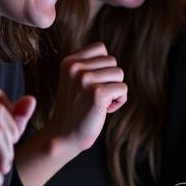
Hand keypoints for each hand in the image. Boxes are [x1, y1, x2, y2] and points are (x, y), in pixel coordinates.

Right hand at [43, 42, 127, 158]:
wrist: (63, 136)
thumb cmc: (75, 109)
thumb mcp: (75, 80)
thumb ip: (88, 65)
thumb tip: (110, 58)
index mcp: (68, 62)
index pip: (100, 48)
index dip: (103, 67)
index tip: (91, 83)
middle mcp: (75, 68)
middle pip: (112, 61)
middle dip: (110, 79)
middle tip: (95, 96)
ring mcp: (85, 80)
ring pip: (119, 74)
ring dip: (115, 90)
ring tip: (99, 102)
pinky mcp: (97, 94)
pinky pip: (123, 89)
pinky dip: (119, 101)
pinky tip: (104, 110)